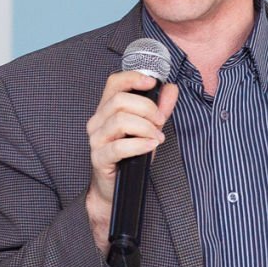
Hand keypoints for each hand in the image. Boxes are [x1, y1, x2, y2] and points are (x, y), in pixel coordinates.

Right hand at [83, 70, 178, 252]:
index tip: (152, 83)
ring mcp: (96, 139)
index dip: (133, 78)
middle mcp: (97, 121)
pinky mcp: (99, 158)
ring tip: (157, 138)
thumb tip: (171, 89)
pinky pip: (120, 146)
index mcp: (106, 109)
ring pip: (120, 120)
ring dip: (146, 127)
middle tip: (161, 122)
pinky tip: (151, 146)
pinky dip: (140, 144)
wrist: (116, 189)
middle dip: (147, 108)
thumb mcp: (149, 129)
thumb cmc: (130, 157)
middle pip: (120, 100)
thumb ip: (160, 108)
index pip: (114, 83)